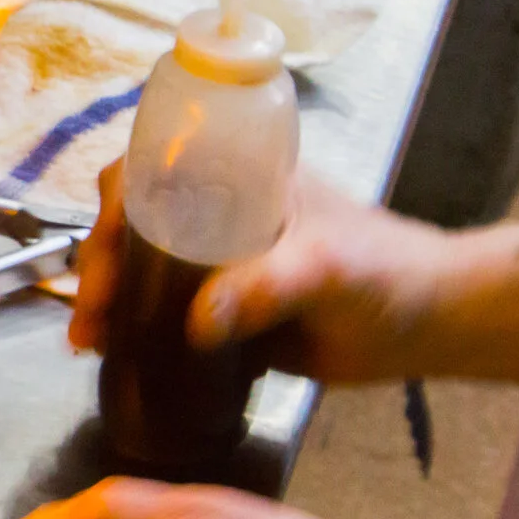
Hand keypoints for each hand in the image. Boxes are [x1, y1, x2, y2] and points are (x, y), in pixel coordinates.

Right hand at [67, 160, 457, 381]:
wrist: (431, 327)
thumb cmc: (388, 274)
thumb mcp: (327, 268)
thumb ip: (266, 288)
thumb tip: (196, 323)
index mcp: (239, 175)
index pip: (155, 163)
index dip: (116, 198)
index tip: (104, 246)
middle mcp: (219, 210)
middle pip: (134, 218)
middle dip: (99, 260)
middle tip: (91, 314)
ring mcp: (219, 261)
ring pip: (141, 265)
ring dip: (107, 298)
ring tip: (88, 341)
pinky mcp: (225, 310)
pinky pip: (164, 311)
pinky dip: (131, 328)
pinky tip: (112, 355)